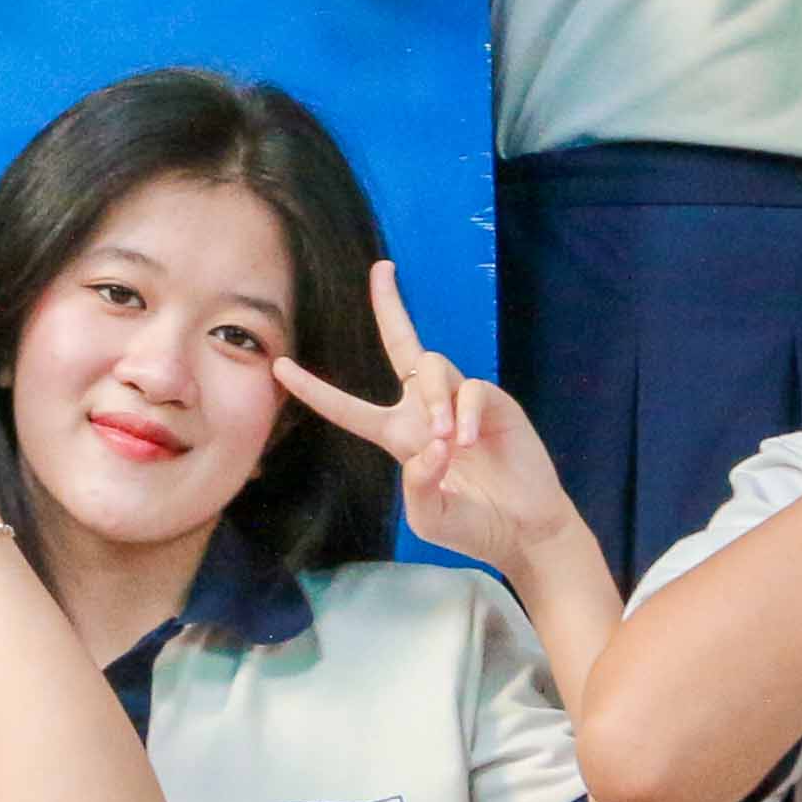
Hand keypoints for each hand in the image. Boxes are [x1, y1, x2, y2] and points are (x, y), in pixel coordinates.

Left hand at [272, 264, 578, 581]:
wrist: (523, 531)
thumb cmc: (470, 525)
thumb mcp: (428, 517)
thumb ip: (416, 486)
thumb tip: (431, 444)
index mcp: (398, 435)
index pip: (347, 407)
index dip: (314, 389)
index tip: (279, 366)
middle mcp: (425, 409)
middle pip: (402, 342)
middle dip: (390, 305)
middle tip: (381, 270)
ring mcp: (460, 401)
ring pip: (434, 367)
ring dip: (435, 401)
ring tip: (448, 441)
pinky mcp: (493, 401)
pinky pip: (472, 389)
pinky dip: (466, 413)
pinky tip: (471, 443)